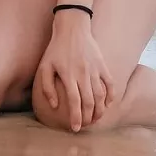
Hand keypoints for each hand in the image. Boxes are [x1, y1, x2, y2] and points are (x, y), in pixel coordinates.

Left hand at [37, 13, 114, 131]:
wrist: (72, 27)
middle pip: (89, 102)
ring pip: (101, 95)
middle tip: (85, 126)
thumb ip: (47, 87)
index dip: (76, 117)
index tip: (75, 128)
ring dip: (100, 110)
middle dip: (88, 118)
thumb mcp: (45, 66)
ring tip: (96, 119)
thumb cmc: (56, 48)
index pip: (75, 102)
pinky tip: (108, 104)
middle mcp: (83, 73)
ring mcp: (95, 69)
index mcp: (68, 75)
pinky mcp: (102, 64)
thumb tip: (54, 105)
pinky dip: (111, 95)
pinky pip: (110, 83)